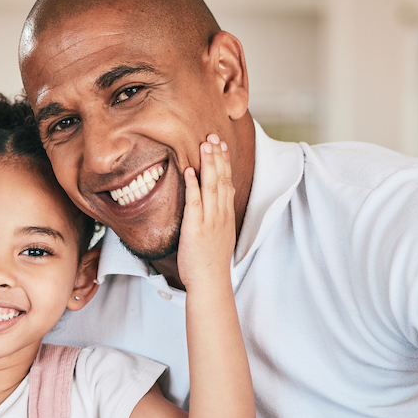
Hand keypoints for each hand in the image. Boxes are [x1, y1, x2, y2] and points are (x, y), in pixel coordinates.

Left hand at [177, 134, 235, 289]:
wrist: (210, 281)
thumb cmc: (210, 263)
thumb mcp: (218, 237)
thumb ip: (216, 220)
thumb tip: (210, 209)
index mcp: (226, 215)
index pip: (228, 183)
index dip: (225, 163)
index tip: (221, 146)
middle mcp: (220, 214)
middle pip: (222, 179)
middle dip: (218, 156)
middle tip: (214, 136)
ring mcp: (210, 220)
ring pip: (212, 186)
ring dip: (208, 164)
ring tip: (205, 144)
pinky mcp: (196, 227)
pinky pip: (195, 201)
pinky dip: (193, 185)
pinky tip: (190, 170)